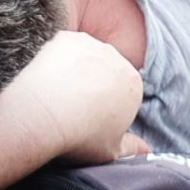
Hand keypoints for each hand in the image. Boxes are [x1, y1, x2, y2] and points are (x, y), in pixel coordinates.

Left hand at [19, 30, 144, 166]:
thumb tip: (145, 150)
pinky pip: (65, 47)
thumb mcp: (113, 151)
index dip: (107, 104)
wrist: (44, 117)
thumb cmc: (79, 136)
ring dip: (77, 69)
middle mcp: (117, 59)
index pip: (123, 91)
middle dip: (95, 83)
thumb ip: (133, 148)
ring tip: (59, 92)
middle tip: (74, 105)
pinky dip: (58, 59)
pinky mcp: (66, 39)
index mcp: (133, 84)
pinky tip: (50, 77)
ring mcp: (91, 45)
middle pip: (107, 70)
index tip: (91, 116)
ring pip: (86, 57)